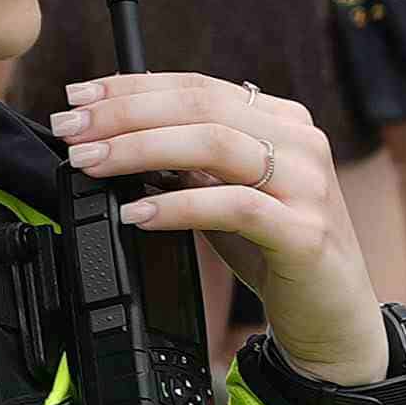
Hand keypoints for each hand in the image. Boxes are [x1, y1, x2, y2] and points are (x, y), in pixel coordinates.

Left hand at [55, 69, 372, 378]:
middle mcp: (300, 142)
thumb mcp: (229, 194)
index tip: (79, 95)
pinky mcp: (305, 233)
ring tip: (91, 163)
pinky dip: (177, 206)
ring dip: (140, 150)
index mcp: (282, 120)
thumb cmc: (275, 252)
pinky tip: (136, 212)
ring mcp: (307, 185)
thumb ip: (191, 163)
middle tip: (71, 129)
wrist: (334, 318)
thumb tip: (116, 137)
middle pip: (201, 106)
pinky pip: (235, 206)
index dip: (132, 86)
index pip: (197, 86)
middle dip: (125, 113)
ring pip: (216, 144)